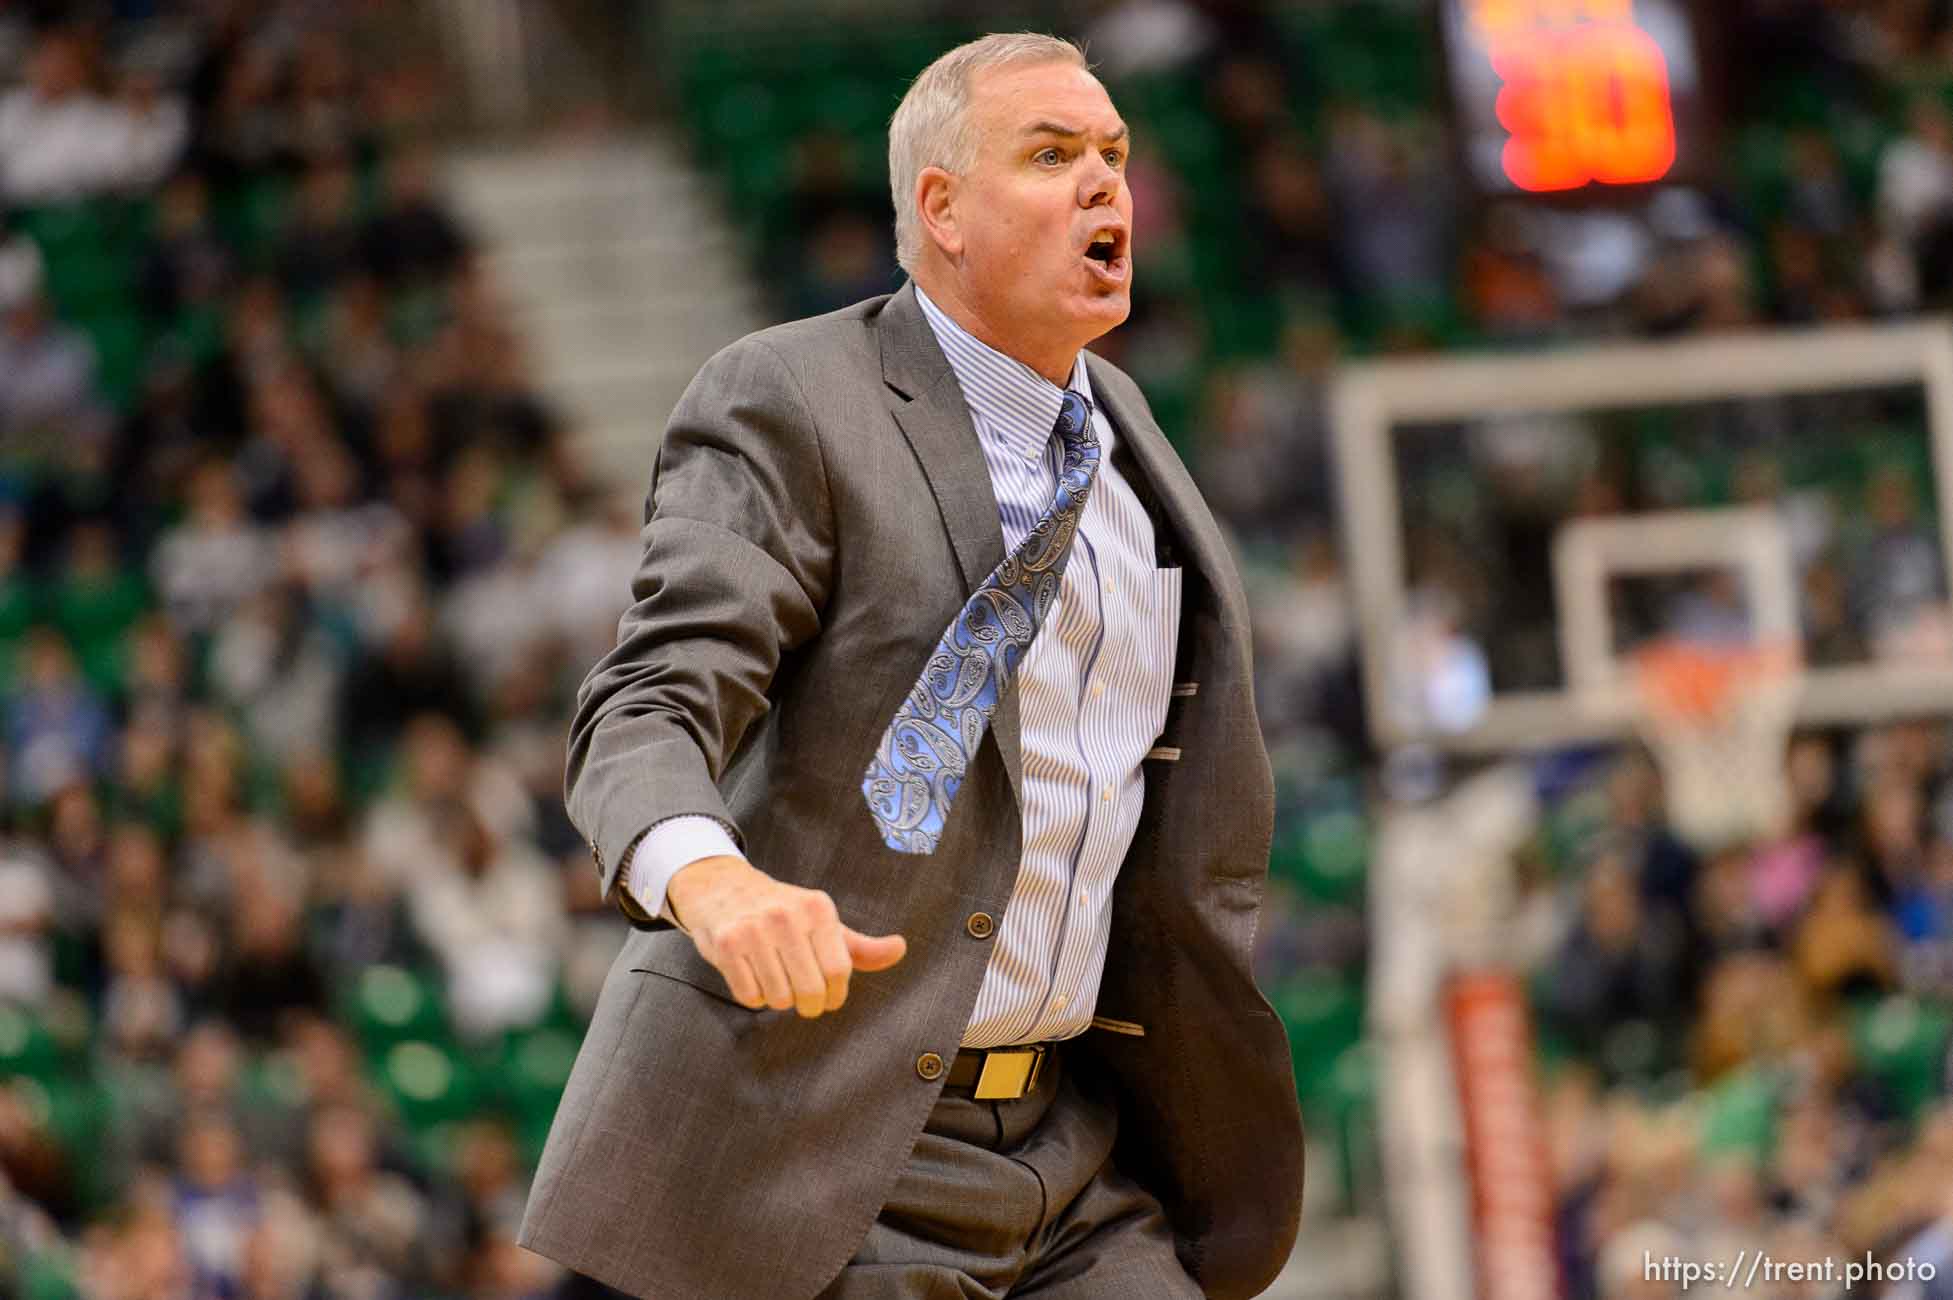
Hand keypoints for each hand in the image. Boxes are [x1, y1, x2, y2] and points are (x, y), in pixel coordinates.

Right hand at [666, 855, 906, 1016]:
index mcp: (817, 909)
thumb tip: (900, 949)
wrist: (721, 888)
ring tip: (776, 979)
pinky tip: (754, 976)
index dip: (836, 995)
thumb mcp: (822, 922)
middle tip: (806, 1001)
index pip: (839, 971)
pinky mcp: (725, 945)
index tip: (831, 997)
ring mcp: (753, 930)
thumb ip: (860, 946)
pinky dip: (755, 997)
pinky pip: (750, 996)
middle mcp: (786, 916)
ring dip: (780, 1000)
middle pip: (810, 990)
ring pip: (779, 998)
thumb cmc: (781, 911)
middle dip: (811, 1006)